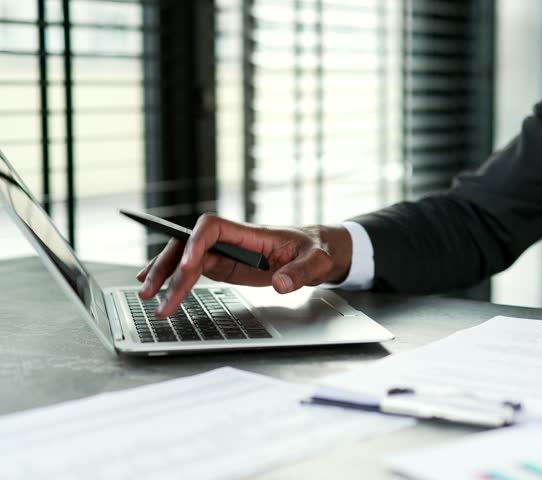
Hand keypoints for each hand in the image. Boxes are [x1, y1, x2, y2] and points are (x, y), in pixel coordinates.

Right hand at [136, 214, 352, 316]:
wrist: (320, 250)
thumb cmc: (318, 250)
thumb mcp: (319, 261)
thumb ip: (302, 272)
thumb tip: (282, 284)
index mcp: (252, 233)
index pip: (213, 226)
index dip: (197, 242)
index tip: (189, 266)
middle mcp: (232, 239)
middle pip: (189, 243)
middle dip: (170, 266)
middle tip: (155, 292)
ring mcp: (226, 252)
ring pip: (186, 257)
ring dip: (165, 275)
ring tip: (148, 296)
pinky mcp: (225, 265)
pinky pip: (193, 269)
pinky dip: (173, 278)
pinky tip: (156, 287)